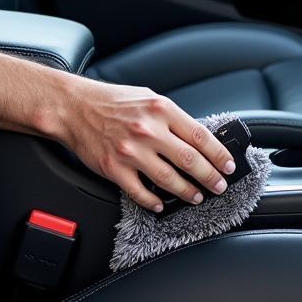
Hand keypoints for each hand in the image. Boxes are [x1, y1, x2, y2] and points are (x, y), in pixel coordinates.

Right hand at [54, 79, 236, 211]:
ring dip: (188, 191)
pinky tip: (161, 203)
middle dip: (210, 177)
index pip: (201, 136)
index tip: (228, 166)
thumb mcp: (149, 98)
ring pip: (169, 179)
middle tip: (219, 186)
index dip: (219, 154)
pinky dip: (153, 201)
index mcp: (161, 110)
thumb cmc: (111, 102)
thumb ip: (172, 118)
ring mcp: (131, 151)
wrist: (73, 107)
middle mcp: (148, 130)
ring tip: (197, 196)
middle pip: (190, 160)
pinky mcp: (114, 168)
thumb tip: (196, 139)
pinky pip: (139, 191)